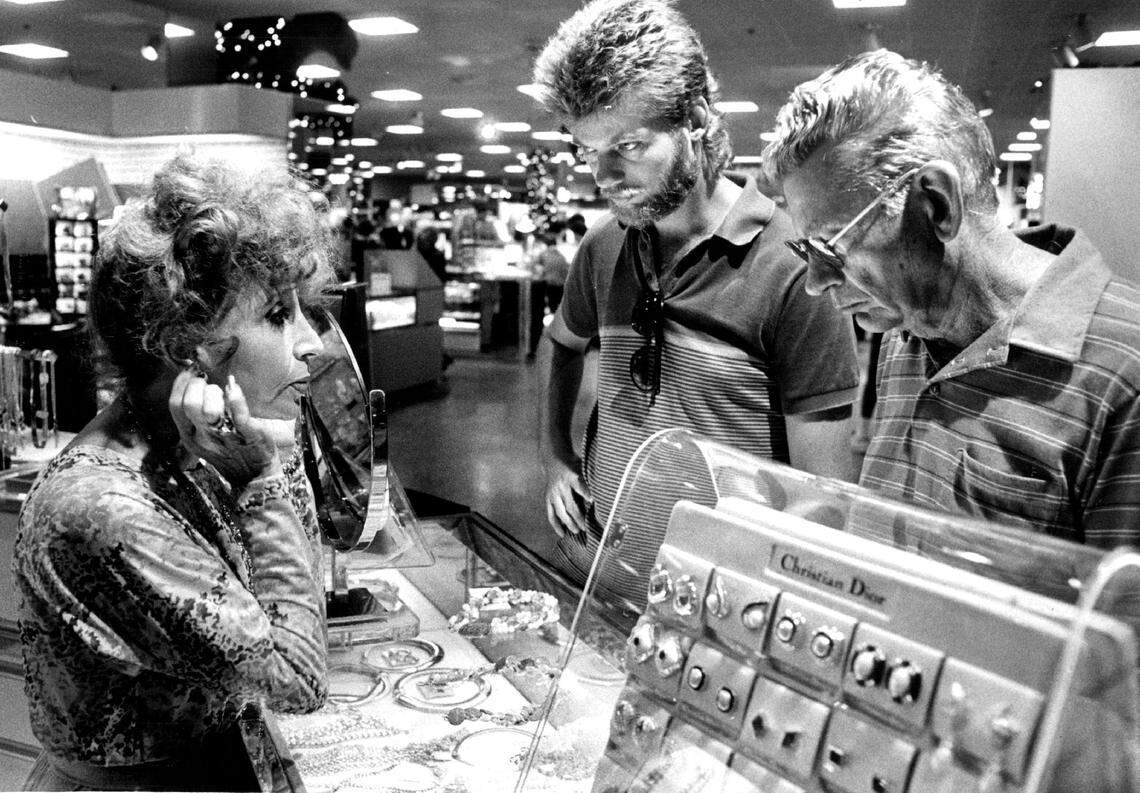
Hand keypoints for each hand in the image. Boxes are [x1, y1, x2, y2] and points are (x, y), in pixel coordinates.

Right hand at [168, 369, 281, 486]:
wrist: (254, 475)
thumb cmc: (227, 448)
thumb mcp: (202, 434)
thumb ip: (195, 410)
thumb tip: (191, 374)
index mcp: (189, 436)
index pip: (175, 405)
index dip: (182, 383)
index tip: (192, 372)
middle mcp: (203, 438)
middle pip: (190, 404)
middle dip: (199, 386)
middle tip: (210, 387)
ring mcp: (225, 437)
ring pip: (210, 409)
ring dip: (216, 394)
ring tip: (224, 396)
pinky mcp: (249, 435)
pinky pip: (239, 416)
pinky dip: (235, 399)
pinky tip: (233, 387)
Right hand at [544, 457, 590, 538]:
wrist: (554, 459)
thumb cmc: (573, 464)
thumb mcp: (582, 467)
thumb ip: (590, 480)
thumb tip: (605, 493)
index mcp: (571, 476)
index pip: (580, 487)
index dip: (586, 495)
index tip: (593, 502)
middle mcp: (561, 486)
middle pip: (570, 505)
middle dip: (579, 518)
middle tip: (587, 527)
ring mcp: (553, 494)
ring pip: (560, 512)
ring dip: (569, 523)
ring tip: (577, 531)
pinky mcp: (548, 498)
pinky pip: (551, 514)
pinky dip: (556, 525)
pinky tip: (562, 533)